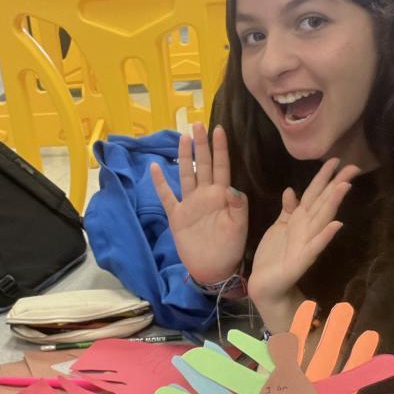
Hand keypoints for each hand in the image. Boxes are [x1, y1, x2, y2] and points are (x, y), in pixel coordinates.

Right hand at [150, 123, 247, 284]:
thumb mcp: (239, 227)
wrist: (213, 269)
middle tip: (197, 124)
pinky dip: (160, 183)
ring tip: (182, 138)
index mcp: (222, 196)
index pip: (221, 166)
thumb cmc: (230, 248)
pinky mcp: (177, 215)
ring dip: (183, 157)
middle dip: (200, 145)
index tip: (219, 129)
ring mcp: (189, 204)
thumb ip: (238, 207)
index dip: (220, 148)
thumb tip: (232, 188)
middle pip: (202, 165)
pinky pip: (167, 196)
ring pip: (186, 175)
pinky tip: (154, 168)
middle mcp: (205, 195)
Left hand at [246, 158, 358, 314]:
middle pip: (323, 201)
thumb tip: (291, 189)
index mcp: (300, 219)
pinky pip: (315, 246)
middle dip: (336, 184)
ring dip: (333, 203)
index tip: (336, 159)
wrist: (265, 283)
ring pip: (322, 219)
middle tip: (353, 167)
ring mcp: (307, 243)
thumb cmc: (273, 255)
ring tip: (344, 186)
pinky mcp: (302, 260)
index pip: (314, 193)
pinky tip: (336, 225)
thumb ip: (287, 210)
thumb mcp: (279, 226)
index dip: (323, 176)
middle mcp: (307, 228)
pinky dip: (325, 235)